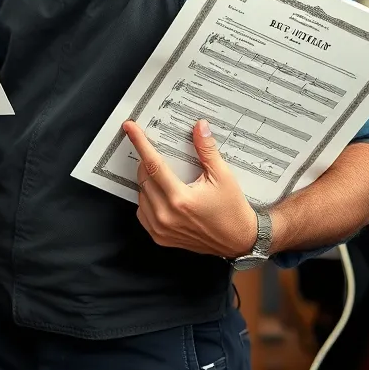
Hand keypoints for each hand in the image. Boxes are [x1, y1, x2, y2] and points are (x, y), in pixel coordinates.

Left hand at [122, 118, 257, 258]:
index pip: (153, 164)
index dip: (140, 143)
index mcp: (181, 199)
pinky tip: (160, 195)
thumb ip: (207, 150)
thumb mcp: (223, 176)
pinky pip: (142, 212)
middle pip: (144, 177)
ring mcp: (161, 229)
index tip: (131, 129)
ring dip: (147, 181)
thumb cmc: (232, 212)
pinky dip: (147, 200)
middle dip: (147, 161)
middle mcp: (167, 215)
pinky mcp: (160, 237)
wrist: (238, 242)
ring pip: (141, 194)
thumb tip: (200, 127)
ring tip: (164, 178)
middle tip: (158, 154)